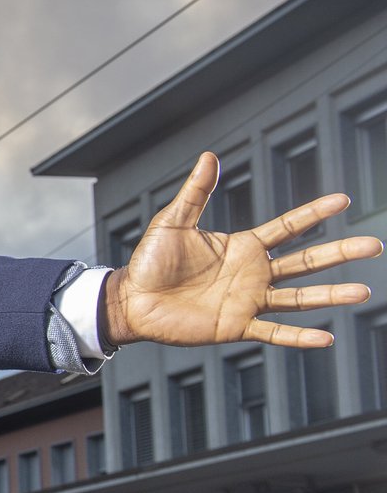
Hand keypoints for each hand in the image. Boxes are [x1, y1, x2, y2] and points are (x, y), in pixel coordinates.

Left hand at [102, 152, 381, 347]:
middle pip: (306, 262)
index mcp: (243, 246)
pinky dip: (299, 336)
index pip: (289, 227)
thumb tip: (209, 156)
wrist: (130, 300)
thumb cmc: (149, 261)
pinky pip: (274, 331)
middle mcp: (253, 273)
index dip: (314, 214)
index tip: (343, 200)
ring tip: (364, 291)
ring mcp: (248, 301)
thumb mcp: (173, 222)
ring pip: (299, 298)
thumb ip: (196, 193)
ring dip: (331, 295)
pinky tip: (326, 337)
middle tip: (374, 245)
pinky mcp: (236, 326)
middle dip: (340, 253)